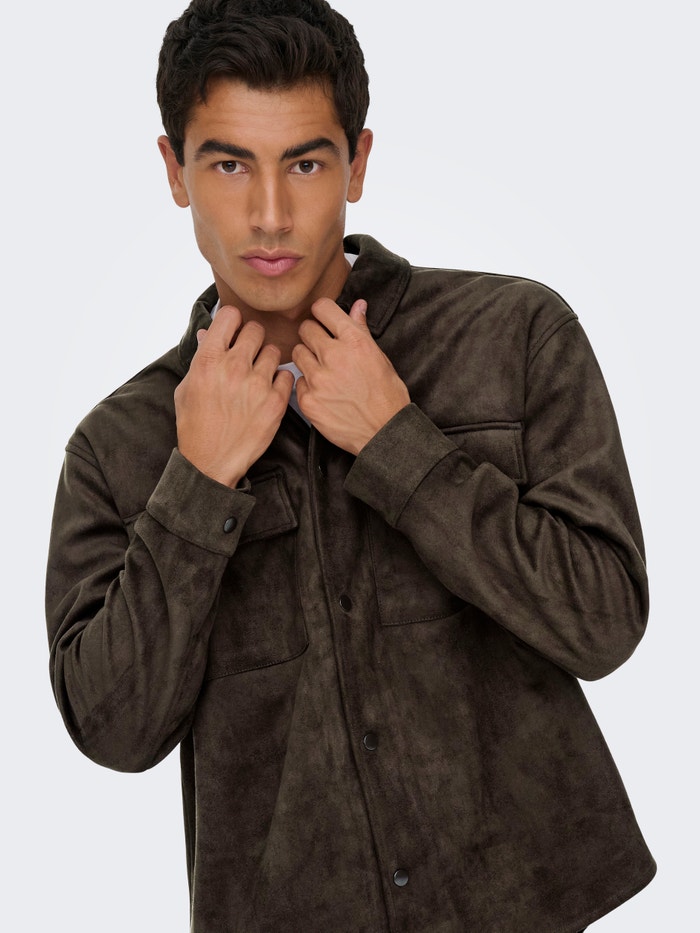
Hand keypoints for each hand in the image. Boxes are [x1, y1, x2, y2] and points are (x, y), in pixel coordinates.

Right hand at [174, 306, 293, 486]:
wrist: (212, 461)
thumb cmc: (196, 425)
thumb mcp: (187, 388)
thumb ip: (201, 357)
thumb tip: (210, 334)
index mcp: (208, 360)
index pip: (230, 315)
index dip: (233, 321)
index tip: (234, 331)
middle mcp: (234, 367)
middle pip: (256, 329)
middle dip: (252, 339)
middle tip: (249, 354)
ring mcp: (257, 384)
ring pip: (274, 351)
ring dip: (267, 360)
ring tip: (258, 376)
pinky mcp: (276, 402)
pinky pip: (287, 375)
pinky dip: (280, 381)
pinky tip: (268, 391)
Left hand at [292, 298, 409, 453]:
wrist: (384, 433)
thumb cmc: (387, 396)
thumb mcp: (380, 358)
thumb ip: (361, 330)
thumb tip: (358, 305)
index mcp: (354, 341)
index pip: (323, 308)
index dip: (322, 312)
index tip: (324, 320)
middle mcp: (333, 356)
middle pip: (306, 329)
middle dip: (313, 336)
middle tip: (323, 348)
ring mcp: (318, 380)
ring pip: (297, 353)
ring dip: (308, 359)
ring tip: (324, 372)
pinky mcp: (308, 400)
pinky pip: (298, 381)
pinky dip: (308, 385)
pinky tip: (324, 393)